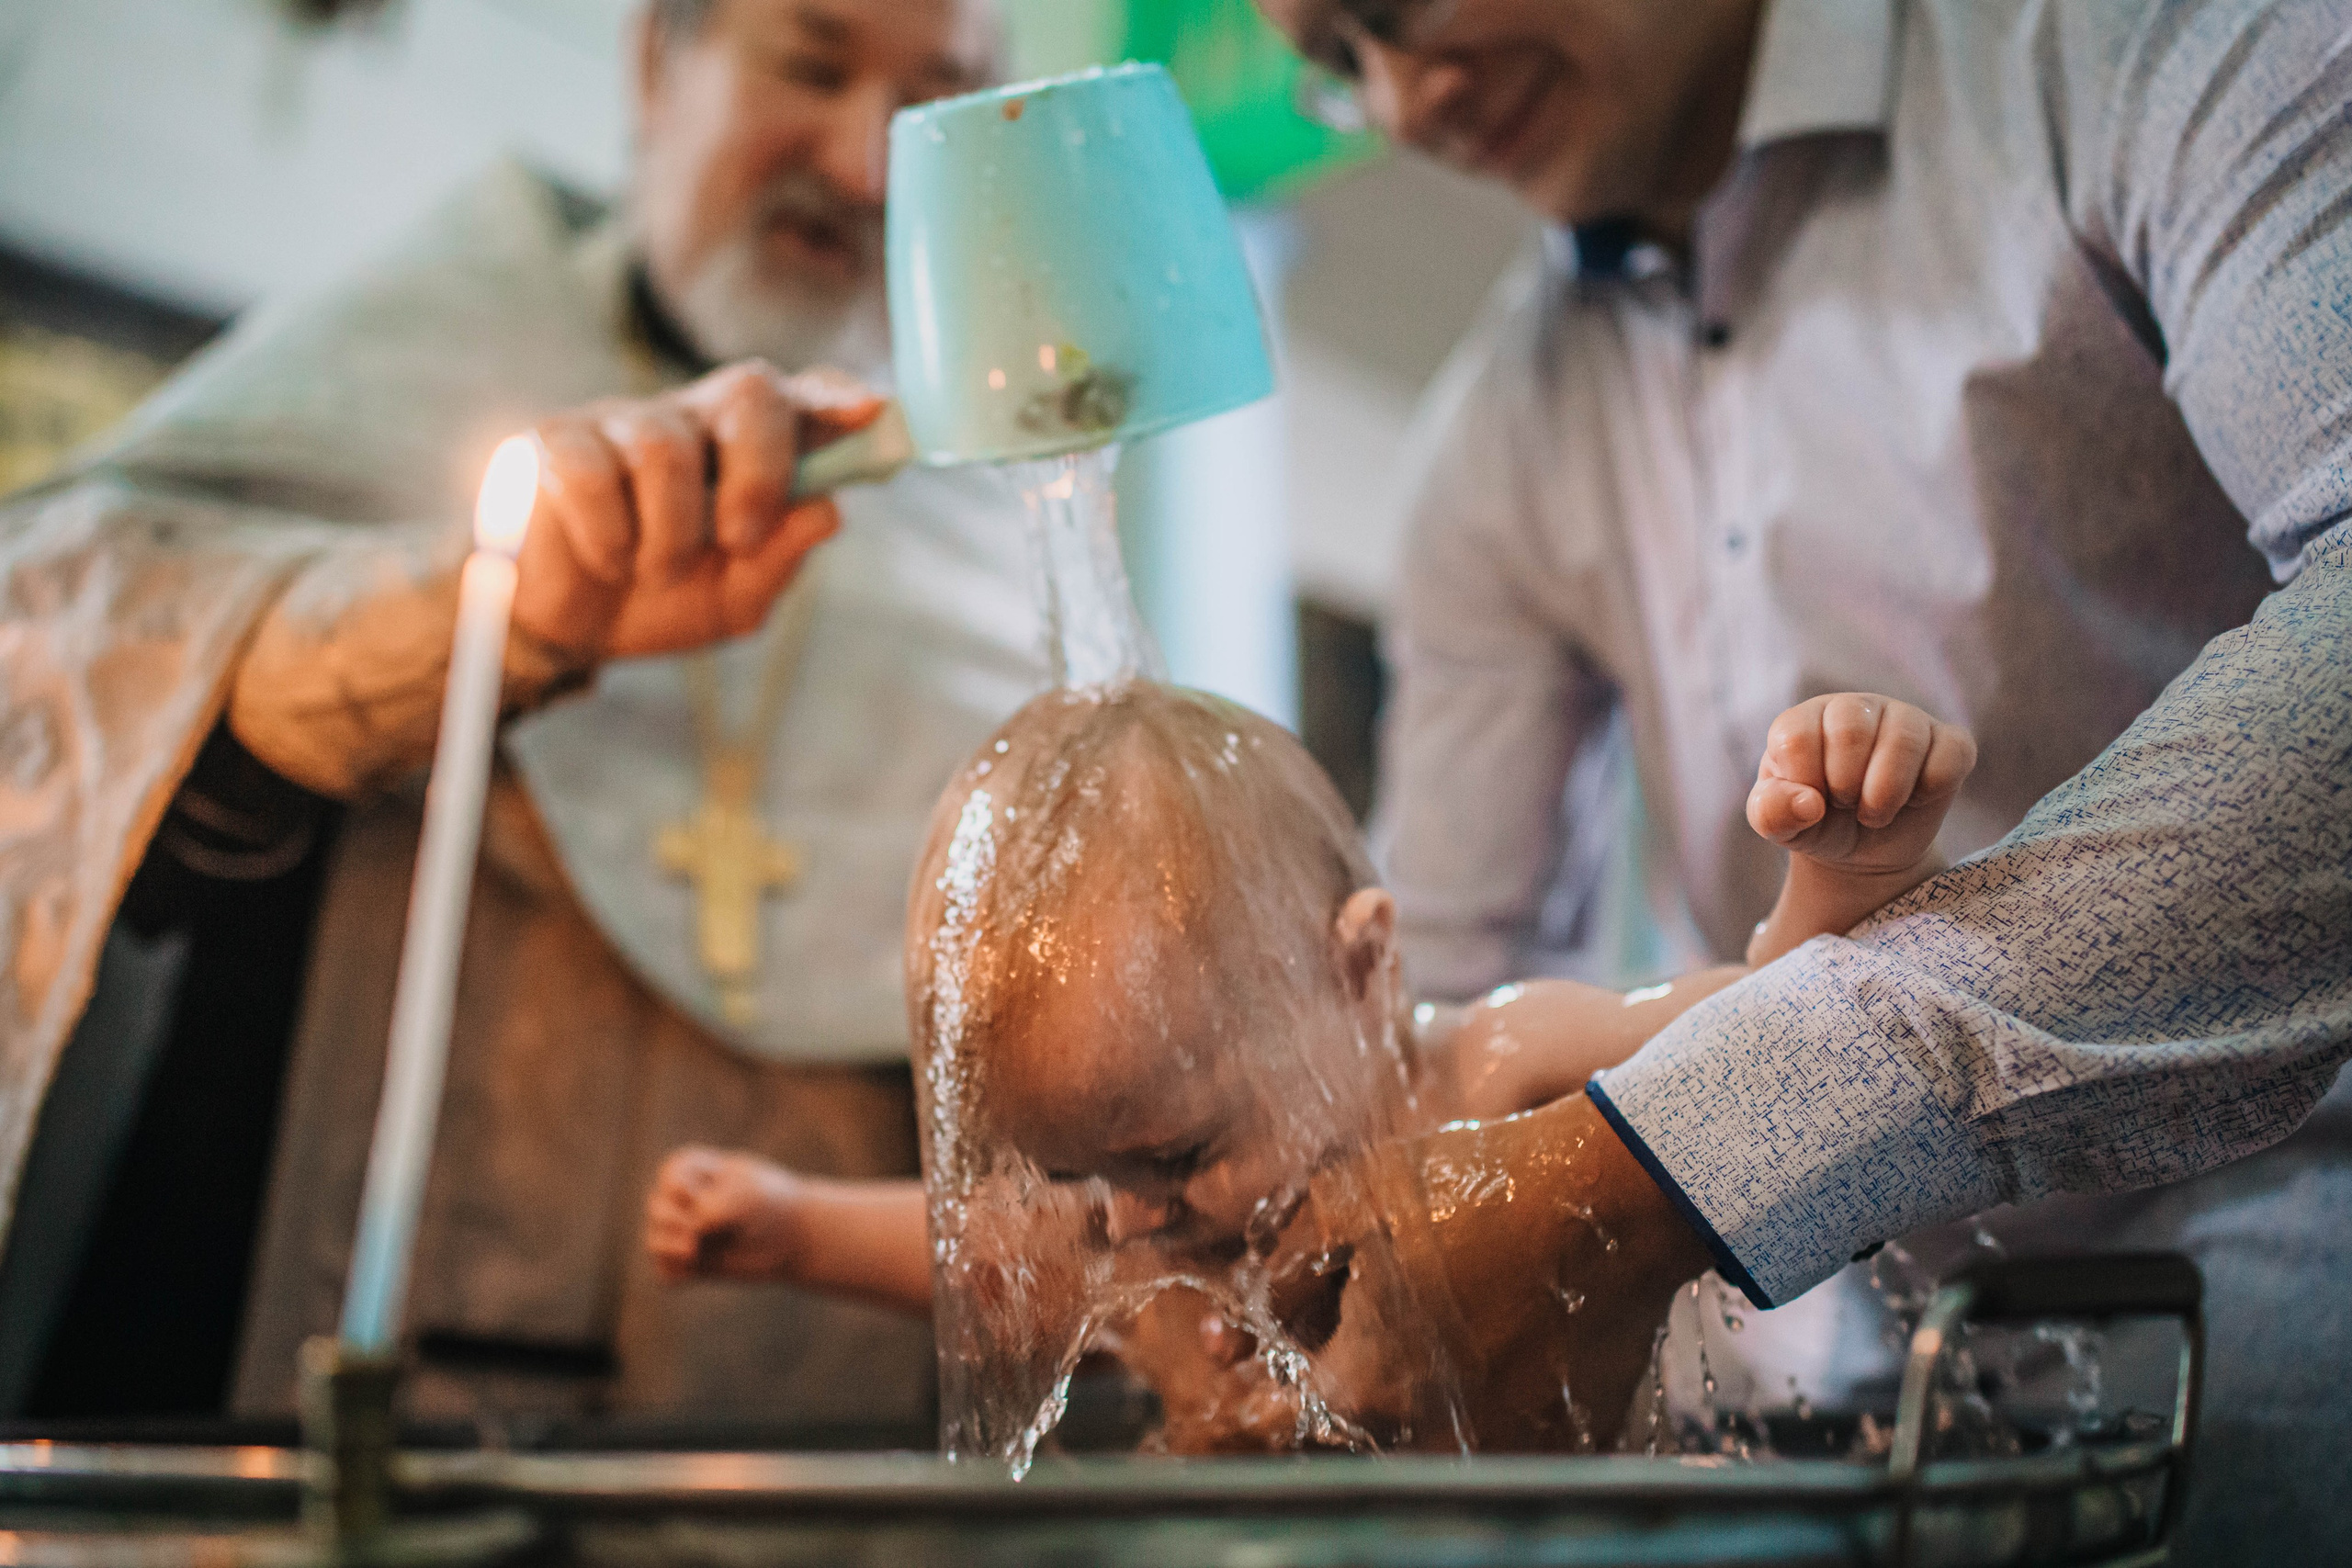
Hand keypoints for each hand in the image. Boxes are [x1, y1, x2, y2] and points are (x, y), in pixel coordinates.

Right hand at [514, 362, 882, 660]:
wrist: (567, 630)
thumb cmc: (663, 600)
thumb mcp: (735, 598)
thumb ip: (781, 557)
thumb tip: (827, 510)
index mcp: (751, 448)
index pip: (804, 397)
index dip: (837, 397)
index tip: (871, 411)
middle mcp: (696, 419)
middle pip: (749, 390)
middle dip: (759, 470)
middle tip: (739, 539)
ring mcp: (626, 420)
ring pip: (667, 447)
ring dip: (669, 533)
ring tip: (655, 572)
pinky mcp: (557, 438)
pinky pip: (591, 471)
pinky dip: (607, 534)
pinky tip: (606, 559)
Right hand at [644, 1146, 806, 1282]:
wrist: (795, 1238)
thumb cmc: (771, 1205)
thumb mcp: (745, 1197)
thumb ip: (709, 1210)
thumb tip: (686, 1243)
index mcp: (694, 1169)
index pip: (670, 1176)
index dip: (686, 1190)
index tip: (714, 1192)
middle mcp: (683, 1201)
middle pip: (657, 1209)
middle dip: (673, 1221)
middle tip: (698, 1233)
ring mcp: (685, 1232)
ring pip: (655, 1242)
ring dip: (667, 1248)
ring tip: (692, 1252)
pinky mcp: (691, 1262)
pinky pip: (666, 1274)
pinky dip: (675, 1274)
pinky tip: (691, 1274)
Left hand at [1260, 1096, 1708, 1452]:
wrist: (1613, 1191)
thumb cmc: (1474, 1185)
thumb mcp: (1346, 1200)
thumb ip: (1282, 1266)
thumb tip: (1247, 1316)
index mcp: (1364, 1389)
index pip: (1286, 1403)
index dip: (1277, 1358)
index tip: (1285, 1324)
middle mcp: (1427, 1438)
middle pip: (1358, 1420)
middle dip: (1348, 1366)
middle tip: (1369, 1299)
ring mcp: (1502, 1442)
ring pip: (1426, 1428)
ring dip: (1416, 1380)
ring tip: (1440, 1301)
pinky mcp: (1560, 1434)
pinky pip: (1500, 1424)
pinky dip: (1487, 1384)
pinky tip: (1500, 1318)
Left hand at [1747, 693, 1976, 876]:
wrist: (1862, 852)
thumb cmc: (1815, 825)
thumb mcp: (1780, 826)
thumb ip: (1771, 813)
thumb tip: (1808, 803)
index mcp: (1805, 719)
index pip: (1796, 735)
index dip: (1804, 782)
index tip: (1811, 801)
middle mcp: (1855, 707)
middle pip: (1851, 728)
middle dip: (1845, 786)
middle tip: (1845, 805)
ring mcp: (1906, 719)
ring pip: (1903, 740)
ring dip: (1885, 794)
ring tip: (1874, 812)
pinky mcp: (1949, 742)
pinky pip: (1951, 754)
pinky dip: (1930, 789)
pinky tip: (1914, 799)